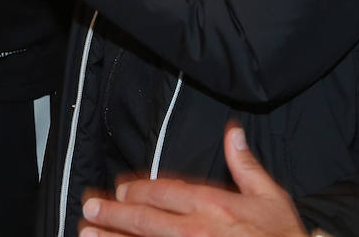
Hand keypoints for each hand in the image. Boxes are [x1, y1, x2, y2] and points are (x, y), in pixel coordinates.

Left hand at [80, 125, 306, 235]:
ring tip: (87, 234)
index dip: (139, 189)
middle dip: (114, 213)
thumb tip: (233, 132)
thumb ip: (246, 166)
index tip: (120, 189)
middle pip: (146, 219)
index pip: (167, 192)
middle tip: (89, 208)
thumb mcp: (271, 198)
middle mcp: (198, 230)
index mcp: (215, 205)